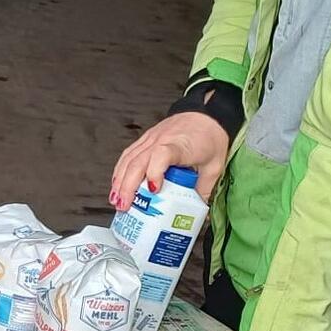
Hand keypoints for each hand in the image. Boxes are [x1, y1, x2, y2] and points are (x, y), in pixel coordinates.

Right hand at [110, 112, 228, 209]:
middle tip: (125, 206)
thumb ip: (203, 191)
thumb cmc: (210, 137)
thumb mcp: (214, 167)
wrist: (206, 114)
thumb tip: (197, 215)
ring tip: (116, 200)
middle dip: (128, 186)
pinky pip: (127, 155)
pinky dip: (120, 171)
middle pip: (138, 161)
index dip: (154, 172)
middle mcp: (162, 140)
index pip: (162, 154)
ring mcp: (151, 138)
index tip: (153, 189)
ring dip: (119, 181)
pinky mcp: (145, 140)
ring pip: (128, 159)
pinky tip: (117, 185)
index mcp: (181, 145)